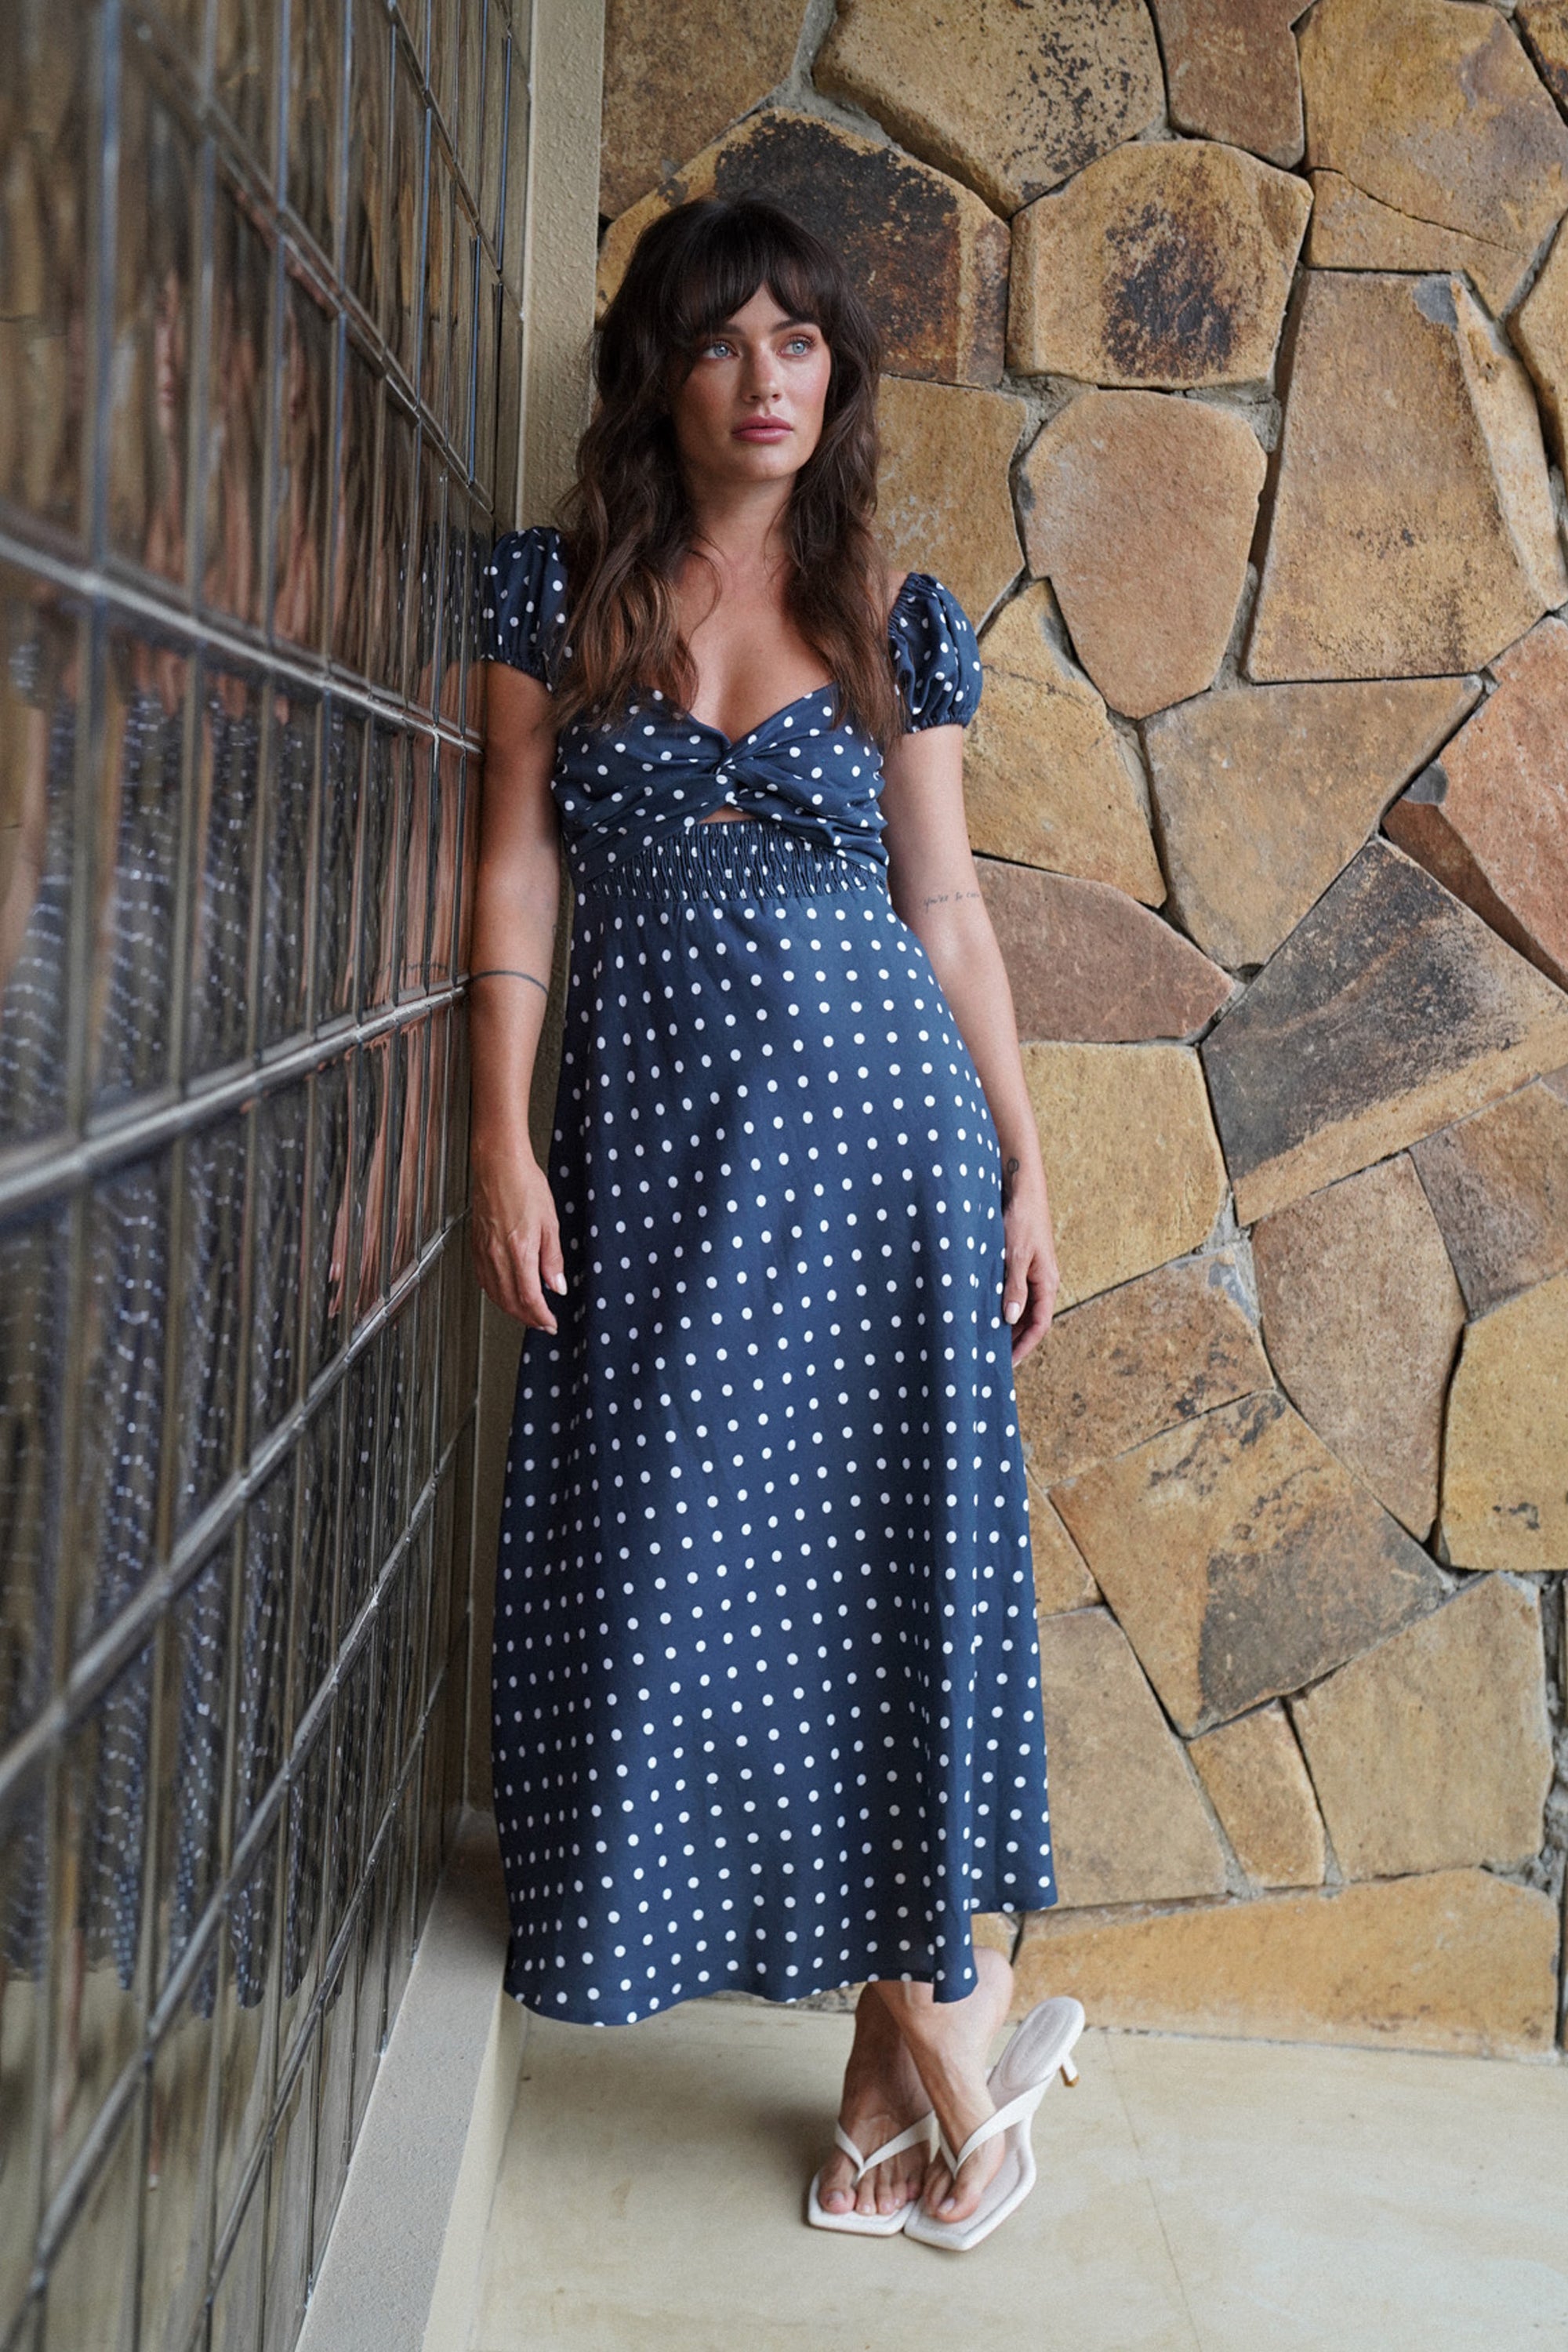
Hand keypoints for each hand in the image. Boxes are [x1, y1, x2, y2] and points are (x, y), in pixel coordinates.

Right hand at [471, 1148, 566, 1330]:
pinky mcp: (476, 1245)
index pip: (529, 1298)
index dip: (540, 1316)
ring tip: (526, 1314)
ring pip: (494, 1294)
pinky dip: (495, 1294)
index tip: (550, 1323)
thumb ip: (552, 1259)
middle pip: (509, 1301)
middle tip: (542, 1323)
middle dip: (527, 1318)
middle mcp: (497, 1255)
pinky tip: (503, 1293)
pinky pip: (483, 1279)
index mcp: (519, 1250)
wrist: (498, 1163)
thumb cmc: (524, 1184)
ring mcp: (483, 1251)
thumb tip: (557, 1286)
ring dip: (511, 1309)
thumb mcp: (550, 1222)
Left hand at [1000, 1178, 1058, 1365]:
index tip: (1007, 1364)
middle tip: (991, 1357)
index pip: (1039, 1325)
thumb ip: (1014, 1288)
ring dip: (1005, 1324)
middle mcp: (1042, 1281)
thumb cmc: (1021, 1219)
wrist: (1020, 1188)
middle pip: (1030, 1320)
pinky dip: (1000, 1305)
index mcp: (1048, 1282)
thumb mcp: (1015, 1255)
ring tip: (984, 1340)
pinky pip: (1012, 1293)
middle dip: (1013, 1340)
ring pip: (1020, 1308)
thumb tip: (1009, 1320)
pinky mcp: (1019, 1264)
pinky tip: (983, 1312)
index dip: (1024, 1346)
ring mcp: (1031, 1273)